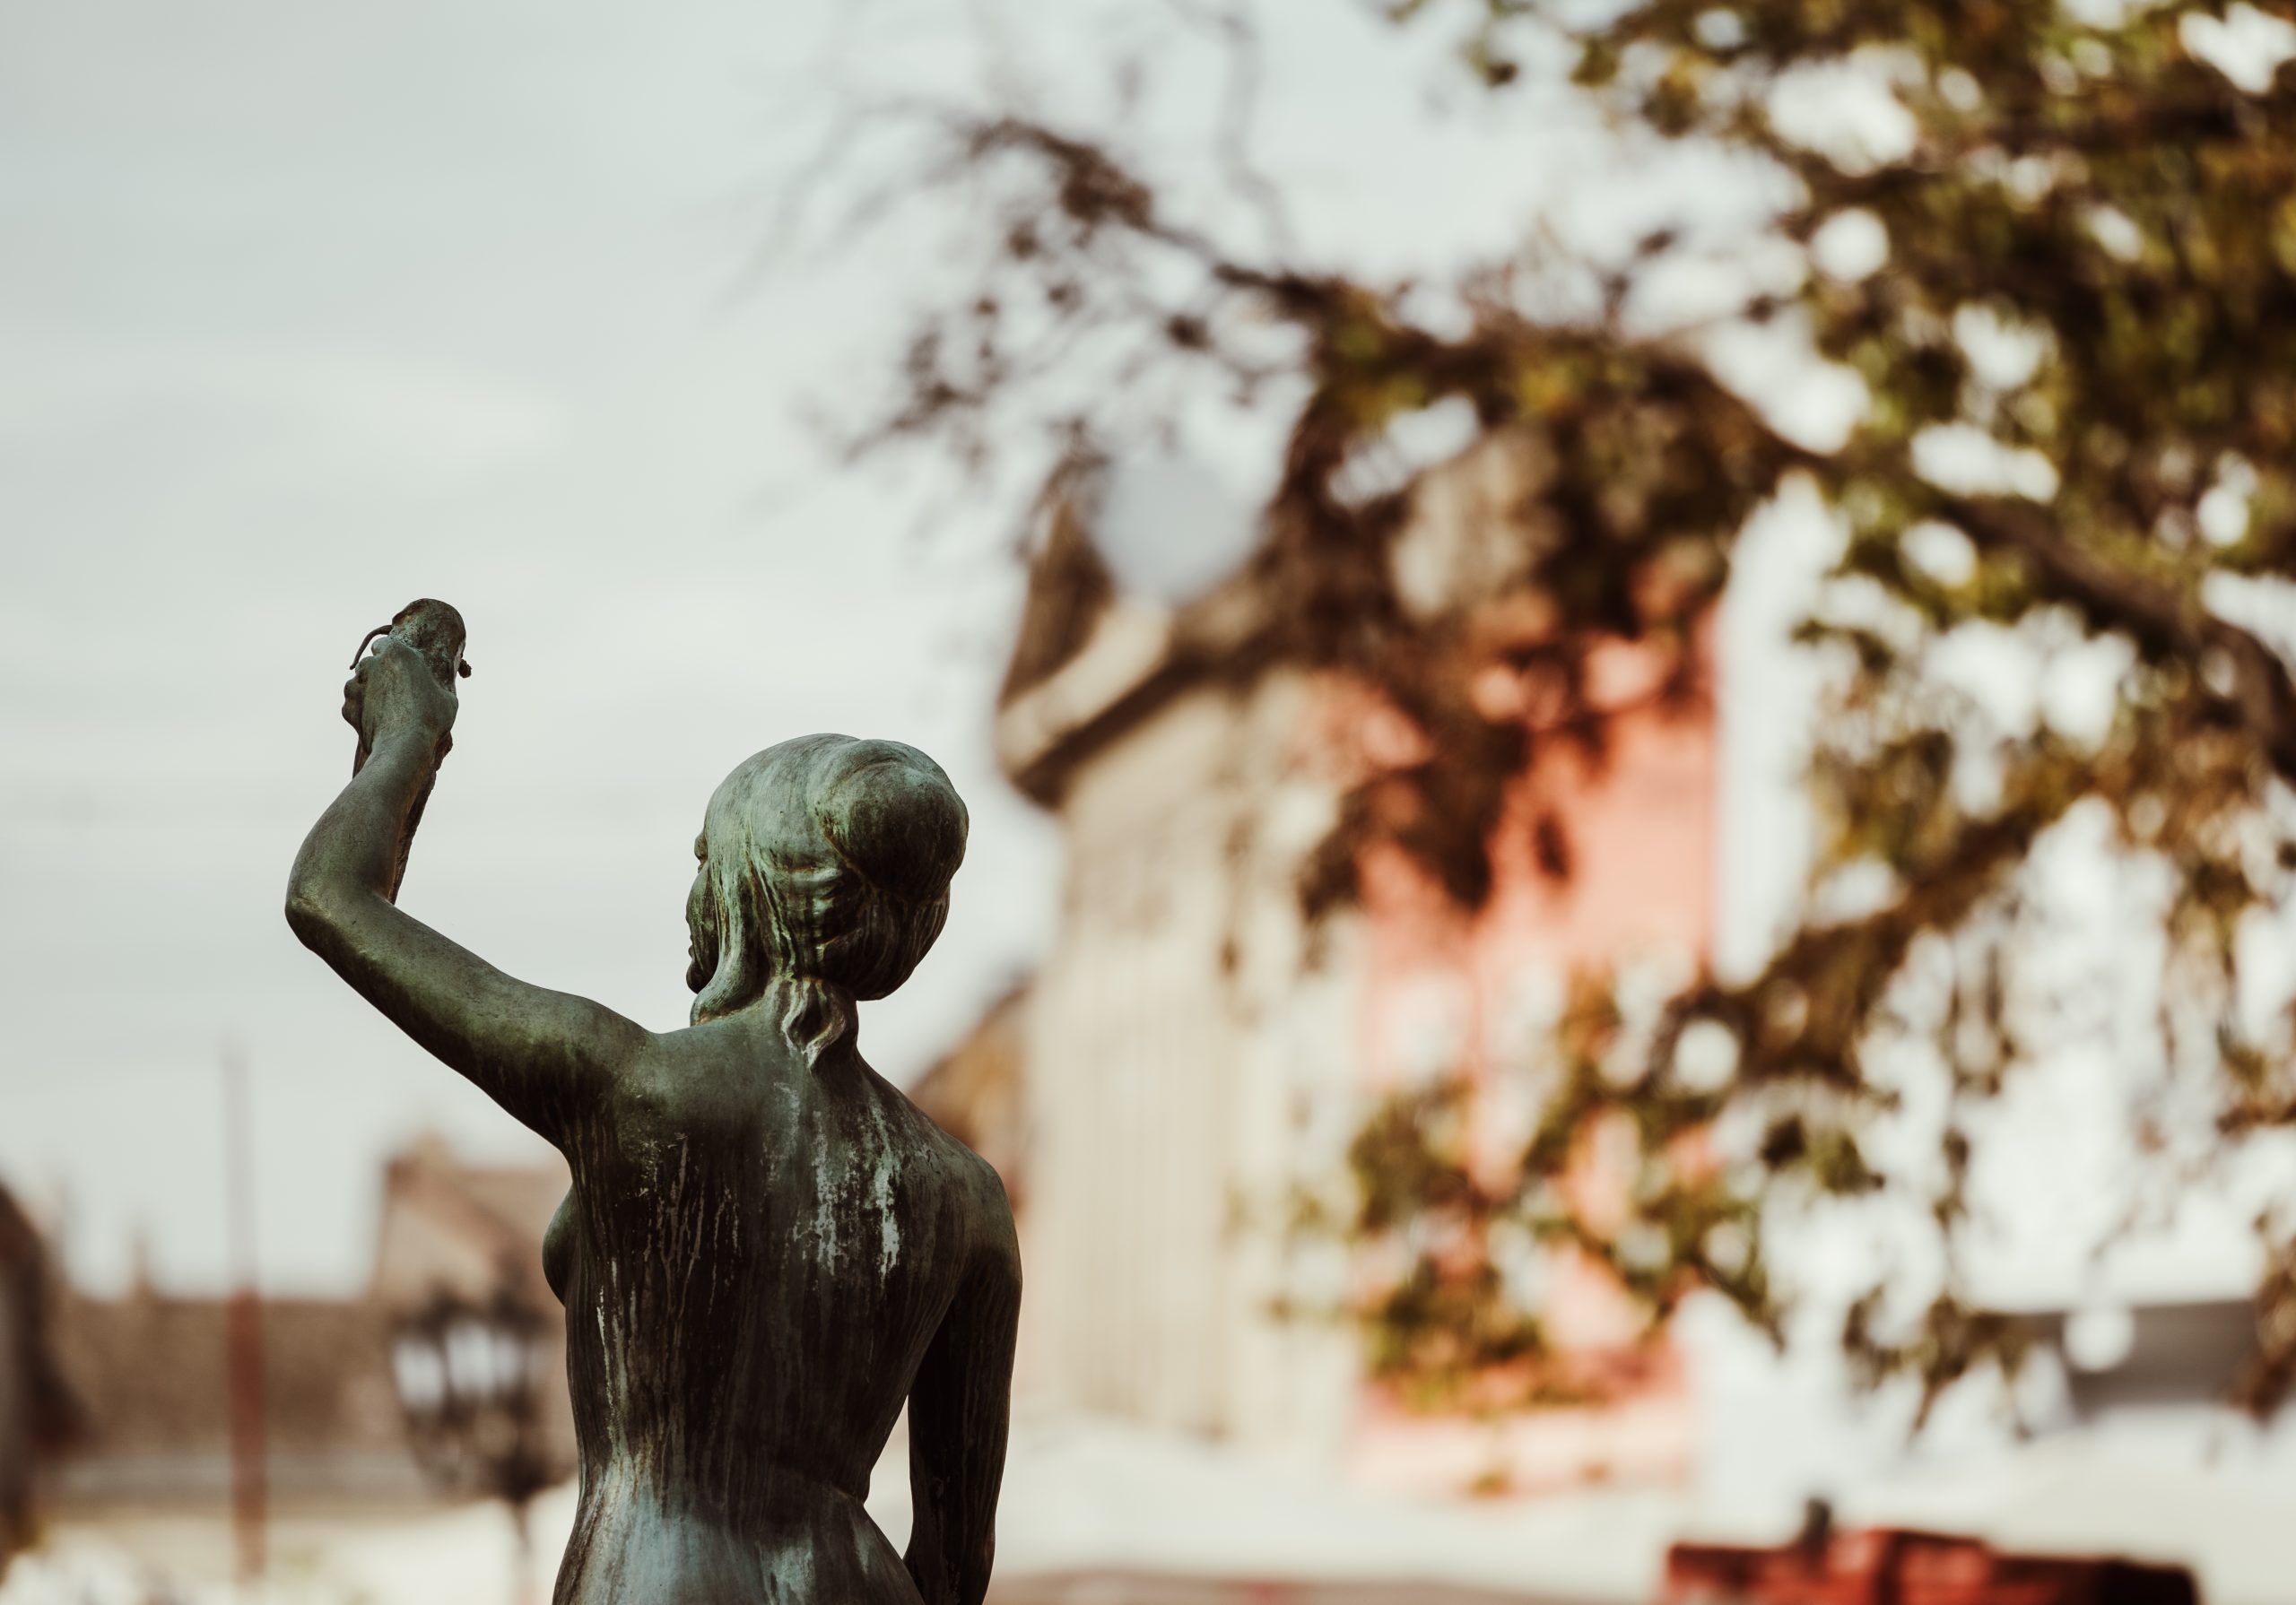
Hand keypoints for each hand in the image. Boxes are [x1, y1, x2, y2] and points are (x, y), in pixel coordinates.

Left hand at [342, 636, 458, 759]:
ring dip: (368, 692)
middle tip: (395, 690)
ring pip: (358, 684)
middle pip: (370, 663)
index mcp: (397, 653)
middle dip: (378, 673)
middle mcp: (371, 664)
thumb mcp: (446, 698)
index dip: (392, 656)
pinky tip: (377, 724)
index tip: (400, 668)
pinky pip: (354, 706)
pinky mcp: (347, 707)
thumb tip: (436, 693)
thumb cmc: (430, 719)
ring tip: (386, 710)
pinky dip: (362, 712)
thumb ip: (433, 687)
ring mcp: (355, 686)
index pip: (385, 644)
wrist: (405, 746)